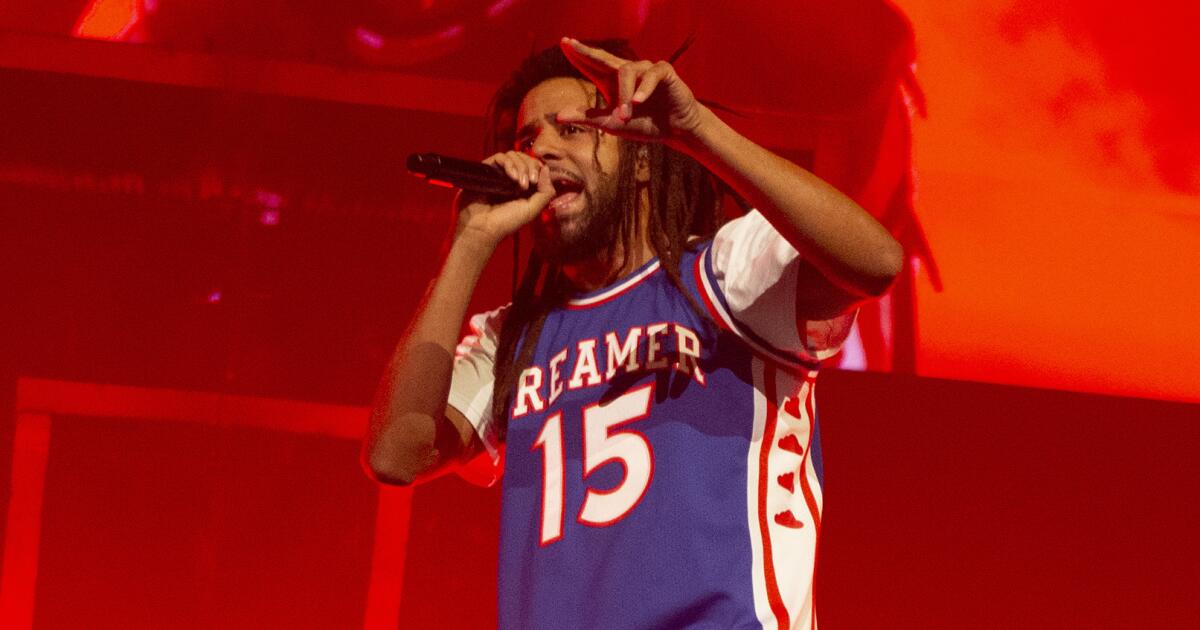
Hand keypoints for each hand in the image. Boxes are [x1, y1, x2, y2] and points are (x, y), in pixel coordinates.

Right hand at [453, 151, 554, 247]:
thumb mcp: (532, 209)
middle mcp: (512, 178)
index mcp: (524, 186)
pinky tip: (511, 177)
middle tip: (529, 183)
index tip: (535, 181)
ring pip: (514, 155)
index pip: (535, 166)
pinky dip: (509, 163)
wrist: (483, 227)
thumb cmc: (506, 222)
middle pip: (526, 158)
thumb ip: (545, 191)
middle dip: (530, 167)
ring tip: (519, 183)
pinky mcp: (487, 170)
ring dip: (521, 166)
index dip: (537, 168)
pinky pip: (500, 157)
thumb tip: (546, 168)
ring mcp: (499, 173)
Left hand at [556, 37, 706, 145]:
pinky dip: (643, 88)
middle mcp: (627, 72)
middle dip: (587, 51)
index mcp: (612, 83)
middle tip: (570, 44)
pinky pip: (650, 74)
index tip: (564, 43)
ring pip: (626, 72)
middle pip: (603, 57)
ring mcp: (645, 69)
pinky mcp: (663, 71)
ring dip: (624, 96)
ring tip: (624, 117)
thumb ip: (588, 118)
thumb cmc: (645, 124)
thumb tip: (557, 115)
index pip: (592, 65)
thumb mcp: (612, 124)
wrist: (676, 130)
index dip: (579, 55)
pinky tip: (638, 101)